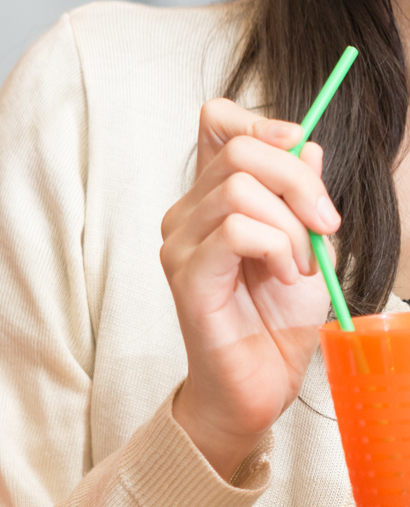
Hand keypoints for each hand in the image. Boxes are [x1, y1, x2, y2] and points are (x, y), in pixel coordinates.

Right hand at [159, 98, 336, 478]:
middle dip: (300, 181)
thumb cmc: (276, 320)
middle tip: (326, 227)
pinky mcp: (186, 275)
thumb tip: (308, 145)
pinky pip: (236, 231)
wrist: (260, 385)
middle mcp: (187, 212)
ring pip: (240, 189)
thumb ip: (302, 194)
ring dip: (292, 226)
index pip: (217, 121)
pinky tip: (283, 275)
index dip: (262, 122)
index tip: (301, 152)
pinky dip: (277, 248)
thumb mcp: (307, 244)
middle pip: (241, 149)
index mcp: (211, 197)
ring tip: (301, 265)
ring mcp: (180, 243)